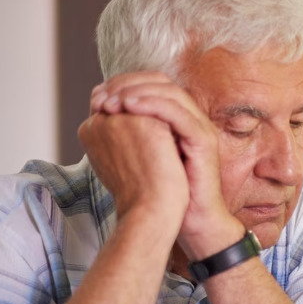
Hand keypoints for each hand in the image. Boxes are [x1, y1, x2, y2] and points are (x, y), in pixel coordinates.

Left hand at [89, 73, 237, 257]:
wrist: (191, 221)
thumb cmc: (168, 195)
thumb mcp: (142, 156)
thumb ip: (129, 134)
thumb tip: (100, 117)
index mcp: (180, 120)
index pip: (153, 85)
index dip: (125, 84)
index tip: (98, 96)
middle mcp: (193, 119)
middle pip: (162, 82)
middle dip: (128, 84)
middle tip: (102, 96)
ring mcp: (201, 129)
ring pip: (170, 93)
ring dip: (136, 92)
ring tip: (112, 102)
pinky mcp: (204, 141)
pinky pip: (177, 113)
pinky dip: (151, 105)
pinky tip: (129, 108)